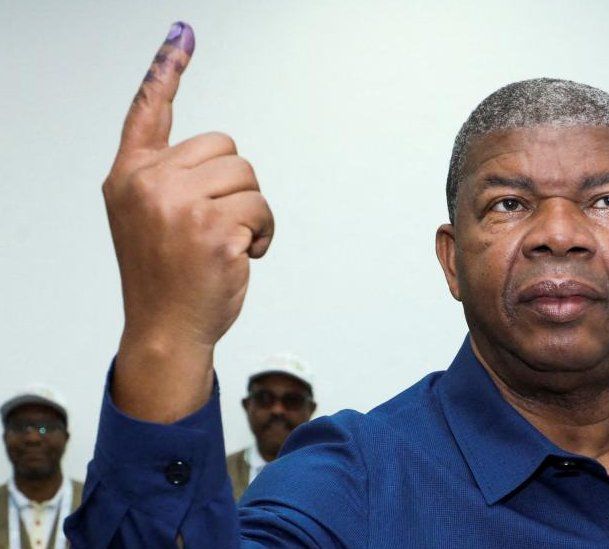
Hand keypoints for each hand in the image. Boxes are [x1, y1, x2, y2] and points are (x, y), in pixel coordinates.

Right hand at [107, 23, 273, 421]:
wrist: (165, 330)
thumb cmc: (166, 276)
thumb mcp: (146, 218)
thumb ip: (167, 179)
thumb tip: (216, 155)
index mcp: (129, 177)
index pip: (148, 111)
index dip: (167, 70)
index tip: (183, 33)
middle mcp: (148, 185)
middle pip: (226, 149)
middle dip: (236, 186)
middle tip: (218, 224)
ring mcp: (179, 207)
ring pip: (249, 179)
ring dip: (252, 212)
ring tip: (229, 242)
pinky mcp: (213, 231)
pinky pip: (262, 209)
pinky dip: (264, 233)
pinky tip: (242, 255)